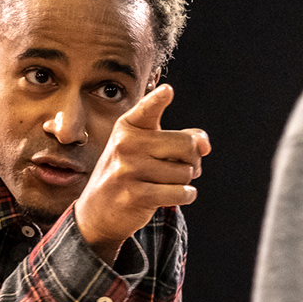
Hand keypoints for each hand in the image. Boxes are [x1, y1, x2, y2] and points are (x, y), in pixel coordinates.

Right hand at [72, 84, 210, 261]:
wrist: (98, 210)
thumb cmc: (130, 172)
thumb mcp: (146, 148)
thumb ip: (180, 138)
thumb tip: (204, 145)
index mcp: (127, 127)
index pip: (147, 109)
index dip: (159, 99)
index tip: (168, 91)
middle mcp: (126, 144)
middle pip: (186, 145)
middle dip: (192, 160)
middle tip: (180, 166)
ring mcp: (129, 170)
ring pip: (185, 172)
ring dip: (184, 181)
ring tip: (165, 182)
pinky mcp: (136, 195)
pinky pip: (181, 192)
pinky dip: (185, 195)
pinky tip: (171, 195)